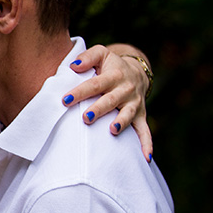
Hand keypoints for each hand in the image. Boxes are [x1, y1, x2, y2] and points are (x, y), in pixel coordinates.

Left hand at [61, 44, 153, 160]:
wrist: (137, 72)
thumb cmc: (111, 66)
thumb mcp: (101, 54)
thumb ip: (87, 57)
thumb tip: (73, 66)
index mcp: (113, 75)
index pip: (94, 84)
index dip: (80, 92)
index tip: (65, 100)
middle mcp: (125, 90)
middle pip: (110, 100)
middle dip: (99, 109)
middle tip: (86, 117)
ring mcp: (134, 104)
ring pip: (128, 114)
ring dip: (121, 123)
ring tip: (112, 130)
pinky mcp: (141, 116)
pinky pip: (145, 131)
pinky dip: (147, 144)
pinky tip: (146, 158)